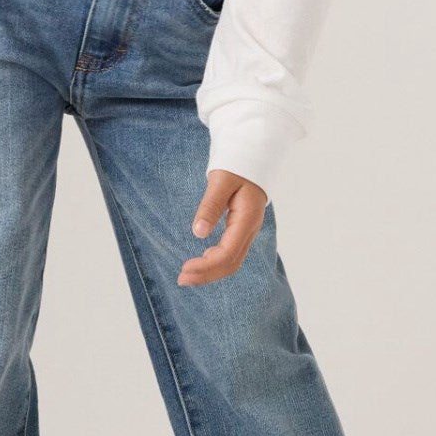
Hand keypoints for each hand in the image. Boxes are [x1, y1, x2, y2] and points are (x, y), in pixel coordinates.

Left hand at [178, 168, 267, 286]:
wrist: (253, 156)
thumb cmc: (237, 165)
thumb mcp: (221, 181)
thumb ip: (211, 206)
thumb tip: (198, 233)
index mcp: (247, 219)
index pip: (228, 253)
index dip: (207, 266)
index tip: (185, 269)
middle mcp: (251, 229)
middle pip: (231, 263)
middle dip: (207, 274)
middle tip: (181, 279)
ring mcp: (249, 230)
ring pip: (233, 261)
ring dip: (211, 271)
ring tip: (188, 275)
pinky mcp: (243, 228)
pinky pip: (232, 252)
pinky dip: (217, 261)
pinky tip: (203, 260)